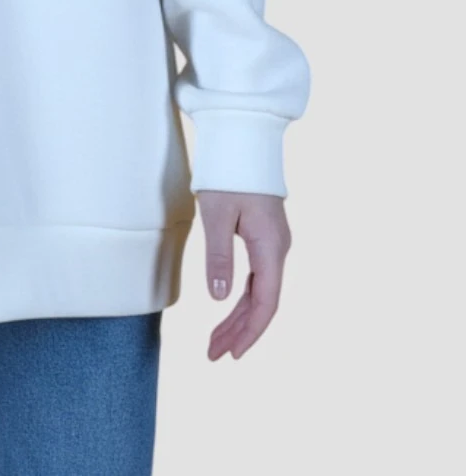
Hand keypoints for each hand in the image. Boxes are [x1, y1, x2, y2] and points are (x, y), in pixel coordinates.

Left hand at [195, 190, 292, 360]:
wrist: (244, 138)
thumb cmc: (228, 173)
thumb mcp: (216, 214)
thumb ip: (219, 256)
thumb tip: (218, 298)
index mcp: (270, 247)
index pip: (265, 303)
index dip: (250, 332)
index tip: (232, 354)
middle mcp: (278, 249)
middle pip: (263, 302)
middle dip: (239, 331)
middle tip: (214, 354)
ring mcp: (274, 244)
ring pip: (260, 291)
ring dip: (238, 317)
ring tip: (216, 341)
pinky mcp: (266, 237)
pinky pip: (257, 277)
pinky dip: (241, 297)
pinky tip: (227, 311)